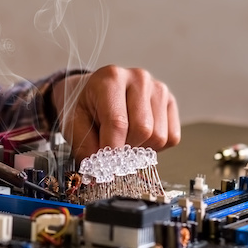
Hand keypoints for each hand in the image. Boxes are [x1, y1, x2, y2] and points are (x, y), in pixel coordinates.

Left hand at [52, 65, 179, 162]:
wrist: (96, 92)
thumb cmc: (87, 107)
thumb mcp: (75, 123)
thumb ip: (85, 145)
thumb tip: (98, 169)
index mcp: (111, 78)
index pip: (118, 122)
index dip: (112, 149)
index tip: (106, 164)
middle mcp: (139, 78)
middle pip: (143, 129)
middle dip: (127, 148)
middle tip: (113, 147)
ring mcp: (158, 88)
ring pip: (159, 136)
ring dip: (141, 147)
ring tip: (126, 138)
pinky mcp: (170, 101)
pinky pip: (172, 137)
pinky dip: (155, 146)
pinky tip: (140, 136)